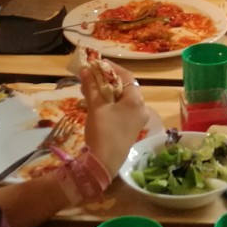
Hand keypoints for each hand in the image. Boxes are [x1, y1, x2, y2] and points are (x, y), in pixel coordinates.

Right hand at [81, 60, 147, 177]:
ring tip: (88, 89)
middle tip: (90, 76)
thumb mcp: (96, 107)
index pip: (126, 76)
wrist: (104, 163)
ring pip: (122, 99)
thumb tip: (85, 69)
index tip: (97, 63)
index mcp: (136, 100)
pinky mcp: (131, 129)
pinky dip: (110, 104)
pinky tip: (95, 104)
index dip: (111, 68)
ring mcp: (137, 120)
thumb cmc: (103, 131)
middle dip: (106, 80)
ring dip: (106, 92)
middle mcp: (141, 108)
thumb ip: (91, 86)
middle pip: (125, 88)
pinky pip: (122, 110)